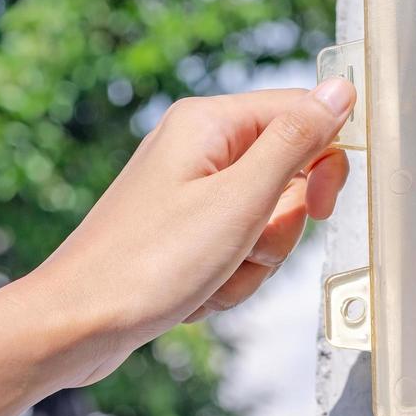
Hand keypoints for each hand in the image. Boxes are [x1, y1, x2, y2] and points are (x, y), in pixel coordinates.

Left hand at [25, 79, 355, 387]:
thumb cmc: (148, 264)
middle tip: (248, 244)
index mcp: (211, 122)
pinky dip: (232, 274)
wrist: (75, 326)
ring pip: (270, 218)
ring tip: (213, 273)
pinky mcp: (186, 228)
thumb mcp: (241, 200)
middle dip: (281, 225)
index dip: (326, 162)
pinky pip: (241, 245)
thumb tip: (341, 89)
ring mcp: (192, 190)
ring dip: (255, 258)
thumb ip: (297, 140)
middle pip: (291, 173)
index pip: (304, 115)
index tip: (321, 206)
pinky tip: (198, 290)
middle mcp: (201, 147)